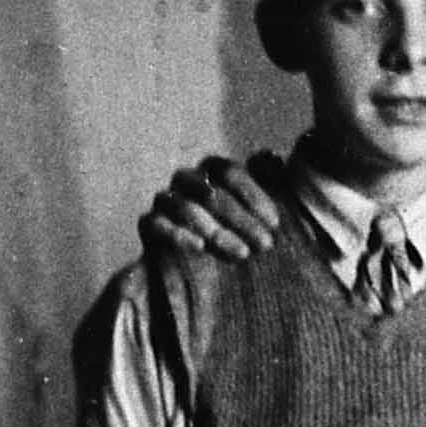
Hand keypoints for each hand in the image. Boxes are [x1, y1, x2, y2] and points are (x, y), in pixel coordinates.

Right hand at [140, 150, 285, 268]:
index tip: (275, 223)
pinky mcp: (149, 224)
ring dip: (216, 231)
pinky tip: (200, 247)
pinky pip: (155, 223)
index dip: (253, 196)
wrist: (206, 269)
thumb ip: (269, 180)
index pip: (229, 172)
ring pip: (185, 208)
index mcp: (213, 171)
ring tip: (242, 253)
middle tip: (264, 244)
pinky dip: (177, 234)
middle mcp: (187, 180)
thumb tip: (276, 157)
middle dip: (240, 219)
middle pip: (210, 193)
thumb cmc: (242, 234)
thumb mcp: (261, 212)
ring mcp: (166, 201)